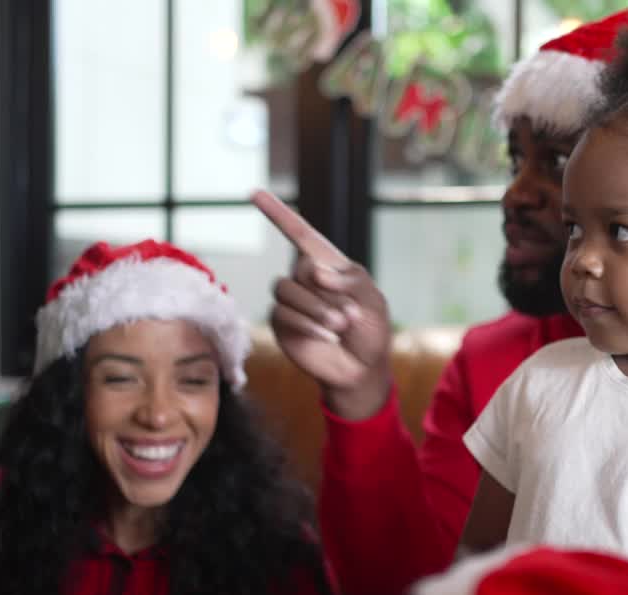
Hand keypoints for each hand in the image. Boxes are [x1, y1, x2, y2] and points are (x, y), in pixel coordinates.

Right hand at [253, 190, 392, 419]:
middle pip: (300, 269)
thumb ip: (351, 280)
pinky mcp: (282, 324)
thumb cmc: (370, 330)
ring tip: (339, 327)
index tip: (254, 193)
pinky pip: (283, 314)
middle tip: (349, 317)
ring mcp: (291, 301)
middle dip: (327, 295)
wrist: (361, 368)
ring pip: (287, 290)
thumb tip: (315, 271)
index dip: (277, 213)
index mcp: (327, 265)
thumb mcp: (373, 301)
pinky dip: (307, 325)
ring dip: (316, 310)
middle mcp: (305, 279)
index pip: (300, 233)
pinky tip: (327, 338)